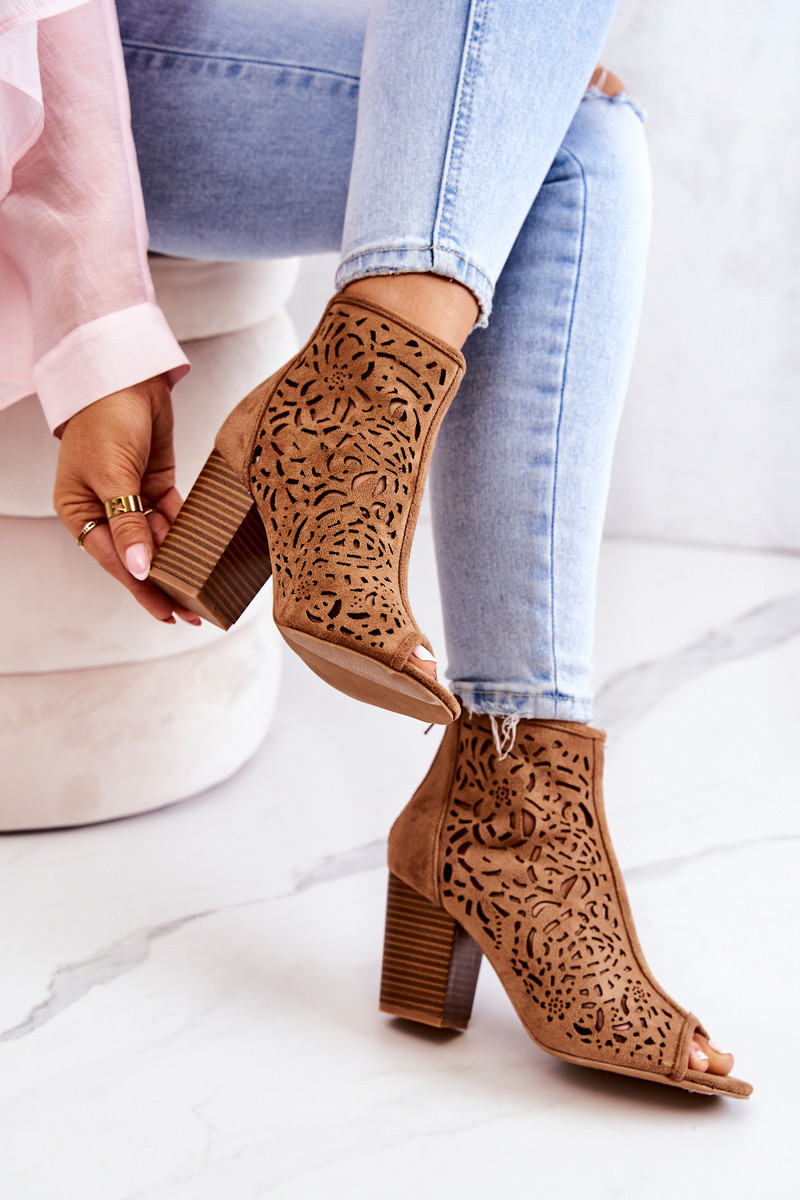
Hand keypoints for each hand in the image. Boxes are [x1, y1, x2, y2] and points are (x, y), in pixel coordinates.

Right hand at [54, 376, 199, 624]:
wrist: (126, 375)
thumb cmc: (105, 420)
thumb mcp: (113, 474)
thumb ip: (128, 523)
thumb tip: (138, 570)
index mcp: (78, 512)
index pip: (114, 559)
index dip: (141, 588)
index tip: (168, 612)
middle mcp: (103, 509)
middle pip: (137, 555)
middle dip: (165, 583)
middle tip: (195, 612)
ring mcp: (130, 497)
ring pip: (158, 539)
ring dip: (180, 562)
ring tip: (205, 589)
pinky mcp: (155, 484)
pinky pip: (173, 517)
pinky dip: (188, 532)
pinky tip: (207, 553)